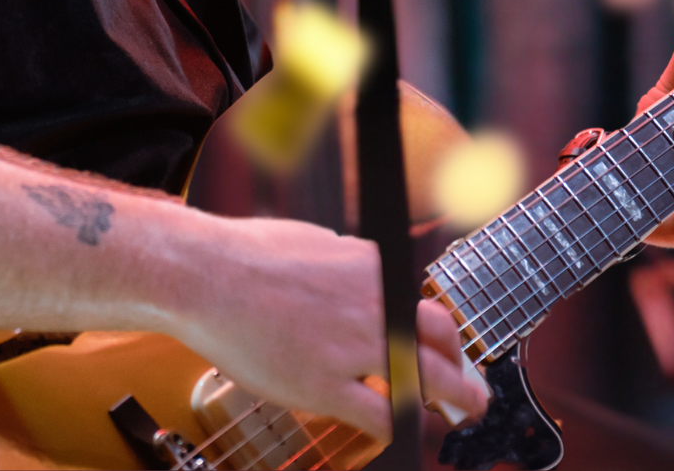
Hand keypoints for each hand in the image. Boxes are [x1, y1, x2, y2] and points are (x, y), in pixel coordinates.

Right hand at [171, 217, 491, 439]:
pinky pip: (381, 415)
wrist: (203, 276)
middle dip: (463, 369)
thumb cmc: (245, 254)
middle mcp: (373, 305)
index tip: (443, 351)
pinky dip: (396, 427)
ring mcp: (353, 347)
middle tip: (470, 390)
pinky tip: (395, 431)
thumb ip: (347, 264)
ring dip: (451, 401)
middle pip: (442, 341)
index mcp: (371, 268)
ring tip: (458, 413)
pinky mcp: (326, 385)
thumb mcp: (313, 241)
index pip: (424, 306)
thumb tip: (359, 271)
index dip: (440, 336)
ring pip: (425, 381)